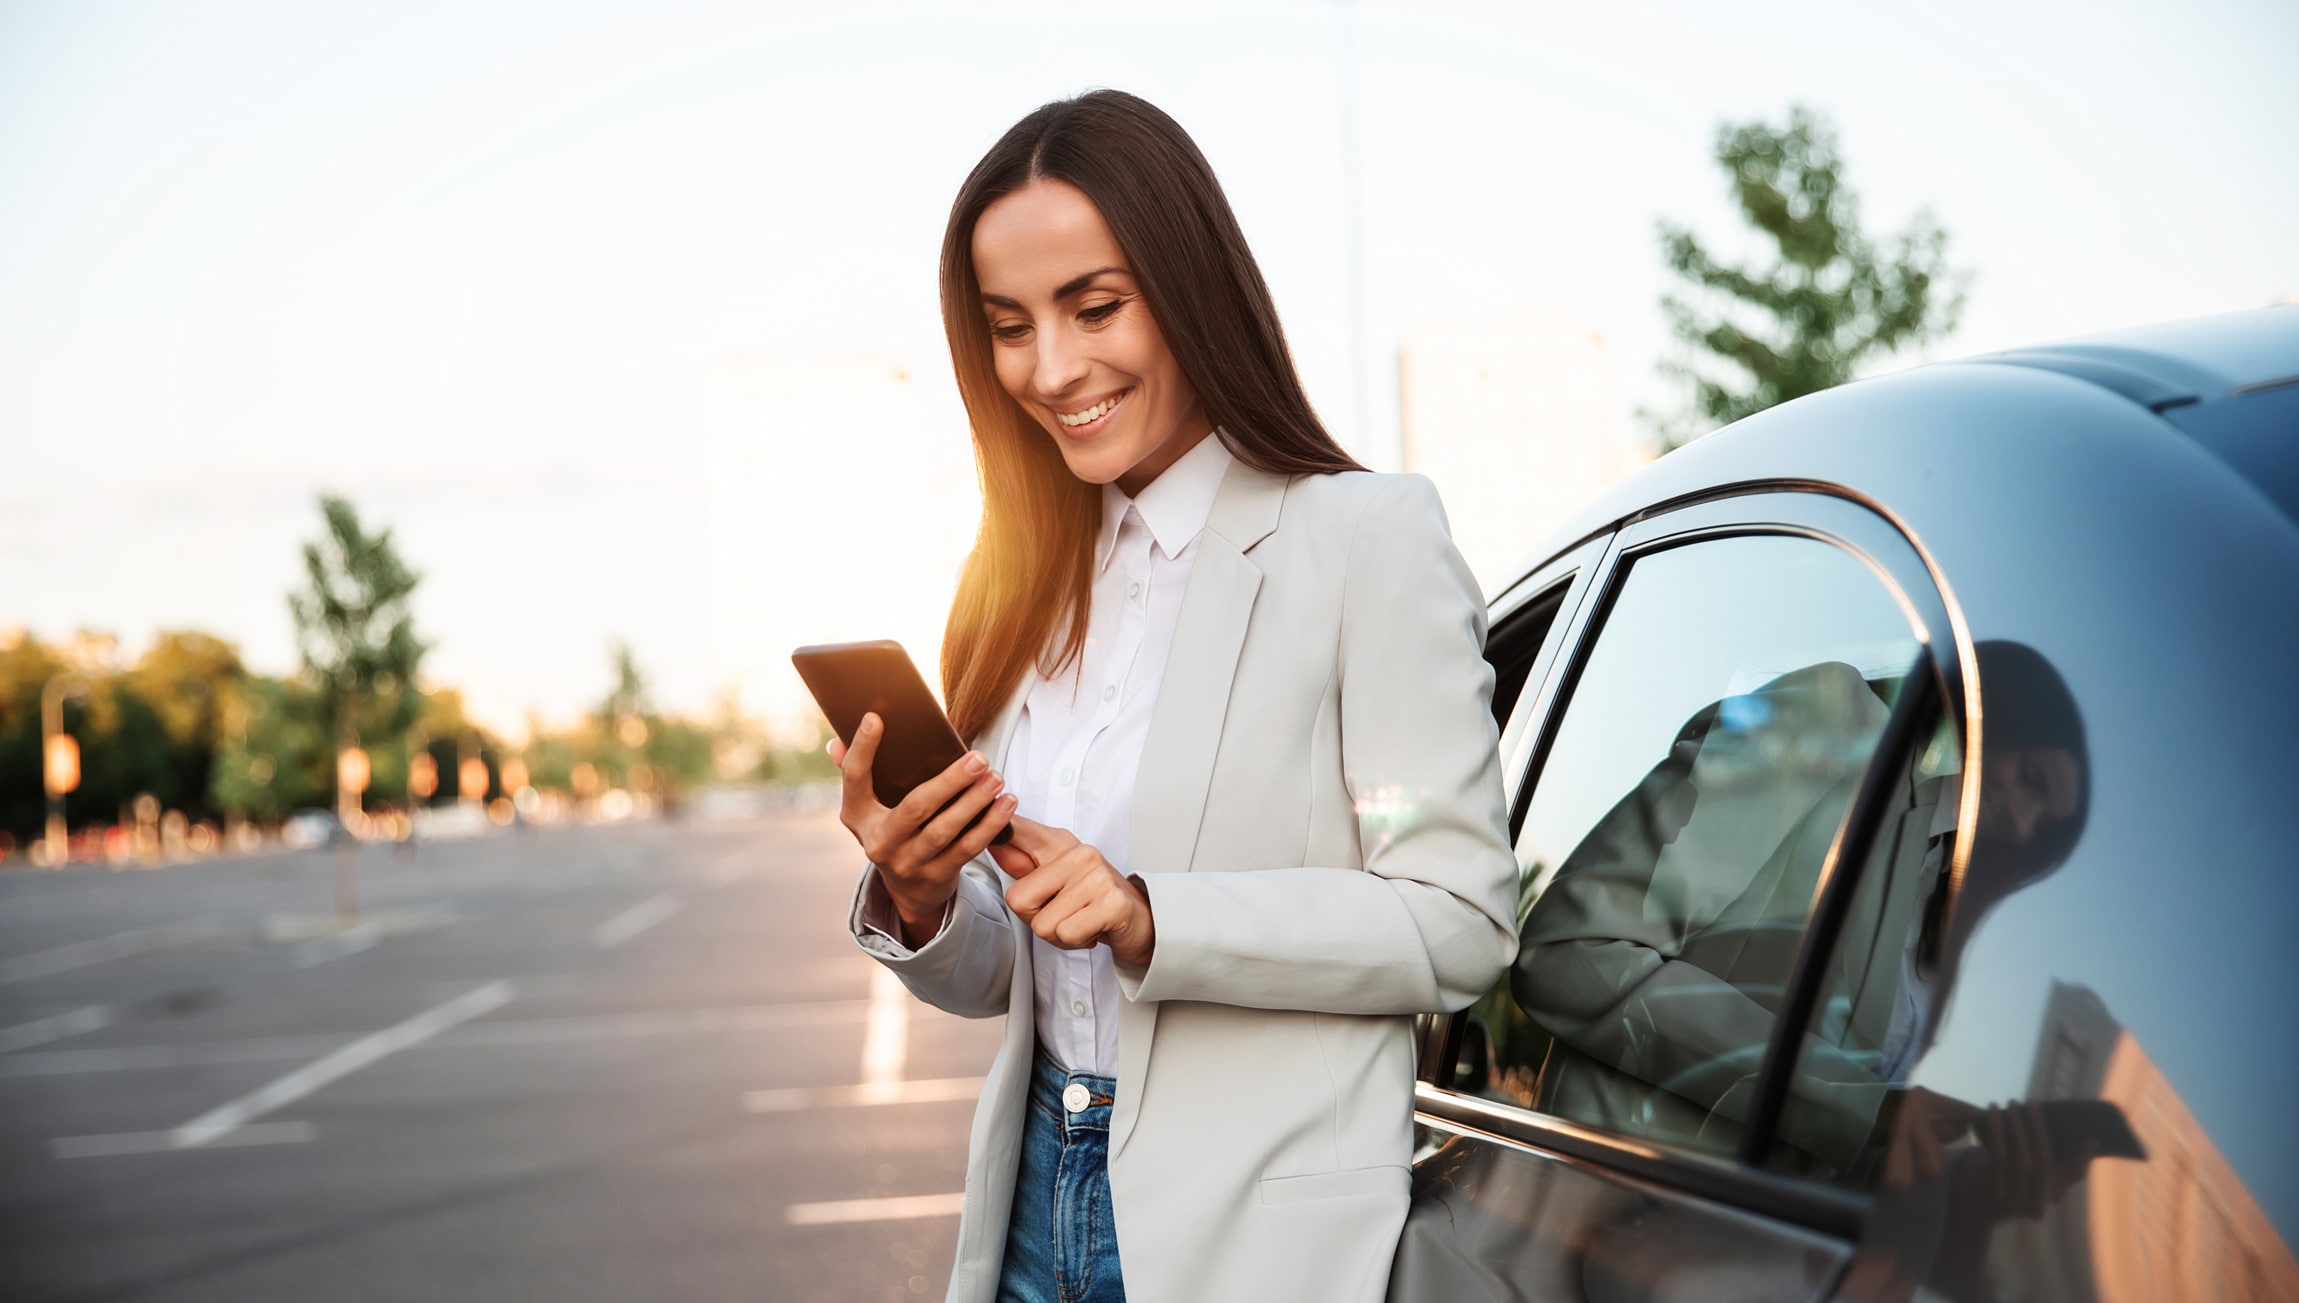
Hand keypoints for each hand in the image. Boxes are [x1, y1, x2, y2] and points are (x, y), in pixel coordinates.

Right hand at [831, 713, 1016, 947]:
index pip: (855, 779)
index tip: (875, 718)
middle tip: (979, 758)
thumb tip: (836, 742)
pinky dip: (989, 825)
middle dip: (950, 782)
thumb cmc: (894, 830)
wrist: (907, 889)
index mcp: (857, 816)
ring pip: (944, 830)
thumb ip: (857, 773)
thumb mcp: (870, 808)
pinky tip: (1006, 804)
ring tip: (996, 778)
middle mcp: (878, 842)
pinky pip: (966, 849)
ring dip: (974, 802)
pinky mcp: (935, 877)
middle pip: (915, 808)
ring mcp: (907, 863)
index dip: (862, 749)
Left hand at [990, 816, 1155, 967]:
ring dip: (1059, 935)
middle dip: (1036, 919)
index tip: (989, 813)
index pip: (1018, 831)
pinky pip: (1066, 933)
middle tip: (1063, 914)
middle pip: (1018, 899)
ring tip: (1081, 922)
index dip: (997, 831)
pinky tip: (1092, 930)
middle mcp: (1078, 853)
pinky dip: (1076, 942)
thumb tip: (993, 840)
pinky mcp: (1111, 903)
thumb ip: (1023, 862)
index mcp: (1059, 844)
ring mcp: (1096, 876)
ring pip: (1042, 924)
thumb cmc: (1093, 900)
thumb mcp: (1056, 877)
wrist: (1142, 921)